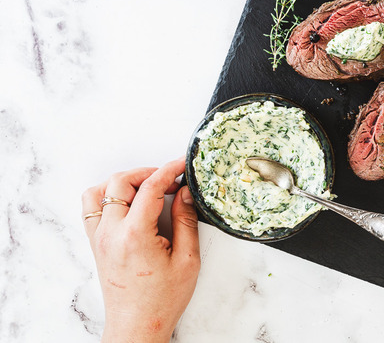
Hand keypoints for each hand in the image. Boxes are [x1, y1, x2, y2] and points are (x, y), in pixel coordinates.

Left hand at [82, 158, 199, 341]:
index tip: (183, 163)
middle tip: (170, 180)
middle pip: (121, 181)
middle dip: (148, 173)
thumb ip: (186, 221)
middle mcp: (111, 233)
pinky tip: (128, 203)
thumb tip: (185, 193)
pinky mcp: (96, 243)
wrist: (137, 325)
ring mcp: (99, 238)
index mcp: (135, 235)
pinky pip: (91, 208)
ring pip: (100, 190)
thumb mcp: (187, 259)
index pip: (150, 187)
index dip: (169, 170)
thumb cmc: (162, 300)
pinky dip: (107, 196)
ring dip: (124, 182)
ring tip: (147, 189)